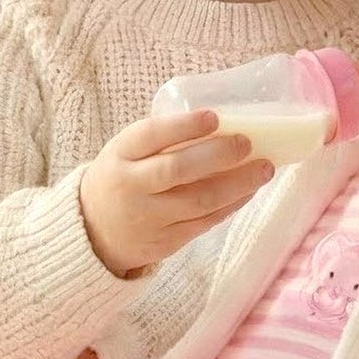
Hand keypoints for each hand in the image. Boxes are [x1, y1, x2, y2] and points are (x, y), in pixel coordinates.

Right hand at [80, 110, 272, 277]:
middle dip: (217, 155)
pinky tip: (250, 190)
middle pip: (176, 170)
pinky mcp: (167, 241)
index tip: (214, 117)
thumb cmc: (122, 178)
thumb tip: (224, 124)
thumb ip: (161, 141)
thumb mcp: (125, 153)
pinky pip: (206, 221)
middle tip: (247, 143)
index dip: (183, 127)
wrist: (94, 232)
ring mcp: (150, 218)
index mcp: (119, 155)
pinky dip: (232, 204)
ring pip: (199, 201)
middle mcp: (131, 187)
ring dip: (237, 184)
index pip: (150, 136)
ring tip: (264, 168)